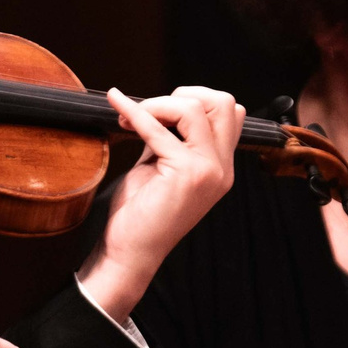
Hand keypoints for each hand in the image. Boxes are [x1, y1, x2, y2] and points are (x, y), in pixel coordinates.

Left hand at [76, 86, 240, 323]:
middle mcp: (222, 168)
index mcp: (220, 166)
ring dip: (158, 104)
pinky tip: (117, 104)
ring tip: (132, 118)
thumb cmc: (140, 214)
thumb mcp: (161, 167)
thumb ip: (168, 139)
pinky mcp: (187, 174)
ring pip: (196, 108)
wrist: (130, 253)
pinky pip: (160, 129)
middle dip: (183, 95)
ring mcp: (209, 171)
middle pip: (224, 102)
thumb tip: (158, 106)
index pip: (230, 113)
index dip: (194, 101)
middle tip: (150, 111)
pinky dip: (135, 112)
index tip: (158, 111)